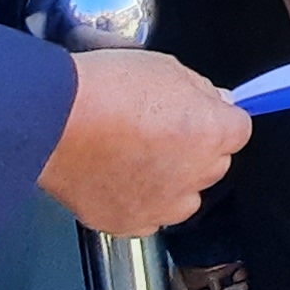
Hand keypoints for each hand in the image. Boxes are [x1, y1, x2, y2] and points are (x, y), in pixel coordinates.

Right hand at [39, 48, 250, 234]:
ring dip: (171, 180)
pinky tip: (116, 177)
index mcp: (212, 131)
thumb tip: (215, 101)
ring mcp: (164, 204)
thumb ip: (199, 90)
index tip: (199, 112)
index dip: (217, 117)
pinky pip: (148, 216)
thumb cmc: (104, 88)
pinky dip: (139, 201)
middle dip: (195, 148)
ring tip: (134, 155)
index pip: (238, 129)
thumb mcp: (164, 66)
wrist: (51, 120)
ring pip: (184, 196)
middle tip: (158, 129)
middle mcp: (195, 174)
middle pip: (213, 163)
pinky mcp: (130, 223)